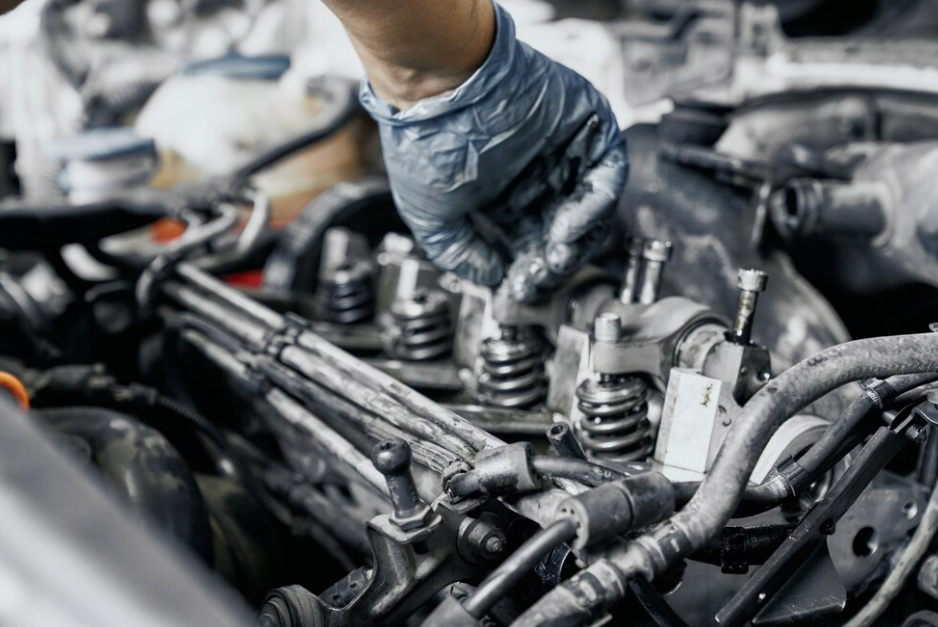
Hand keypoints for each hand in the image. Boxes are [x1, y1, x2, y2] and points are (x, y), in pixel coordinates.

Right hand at [359, 1, 627, 302]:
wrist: (437, 86)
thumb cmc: (425, 142)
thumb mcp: (431, 216)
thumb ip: (459, 253)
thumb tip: (491, 278)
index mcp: (505, 195)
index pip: (532, 243)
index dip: (529, 271)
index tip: (522, 289)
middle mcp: (538, 175)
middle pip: (564, 232)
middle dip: (554, 262)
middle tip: (541, 275)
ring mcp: (565, 152)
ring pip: (591, 209)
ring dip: (577, 240)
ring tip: (554, 254)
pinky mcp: (587, 126)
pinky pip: (609, 173)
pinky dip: (597, 205)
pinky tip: (569, 227)